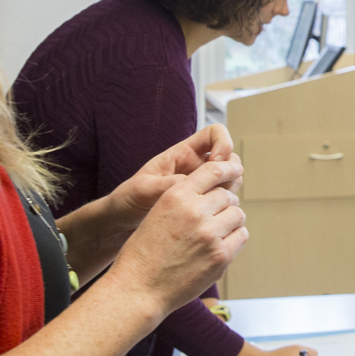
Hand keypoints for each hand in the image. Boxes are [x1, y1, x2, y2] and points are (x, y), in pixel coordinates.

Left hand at [105, 125, 240, 232]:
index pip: (215, 134)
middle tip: (218, 190)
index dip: (223, 143)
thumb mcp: (143, 189)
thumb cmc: (128, 199)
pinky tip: (212, 217)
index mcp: (183, 153)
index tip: (216, 163)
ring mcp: (202, 185)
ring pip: (231, 179)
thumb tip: (191, 183)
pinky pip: (224, 200)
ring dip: (230, 190)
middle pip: (230, 157)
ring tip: (214, 205)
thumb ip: (167, 184)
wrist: (123, 222)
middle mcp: (196, 167)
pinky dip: (226, 205)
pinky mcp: (204, 204)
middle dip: (230, 171)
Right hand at [110, 157, 246, 315]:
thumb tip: (213, 194)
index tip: (235, 170)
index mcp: (176, 196)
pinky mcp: (221, 256)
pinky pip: (240, 236)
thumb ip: (184, 201)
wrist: (138, 290)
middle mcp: (195, 211)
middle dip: (225, 204)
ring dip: (230, 221)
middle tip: (217, 216)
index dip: (228, 169)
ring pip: (237, 215)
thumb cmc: (143, 254)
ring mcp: (210, 234)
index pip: (213, 171)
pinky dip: (233, 239)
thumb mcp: (156, 215)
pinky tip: (219, 246)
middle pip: (228, 196)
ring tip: (216, 232)